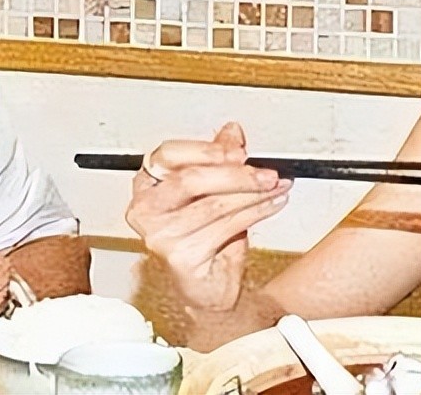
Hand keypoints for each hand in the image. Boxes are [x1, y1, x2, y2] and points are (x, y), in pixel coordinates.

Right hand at [125, 122, 291, 310]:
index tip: (237, 150)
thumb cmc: (205, 240)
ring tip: (275, 187)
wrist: (208, 288)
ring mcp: (159, 234)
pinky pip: (225, 227)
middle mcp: (145, 208)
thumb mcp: (212, 193)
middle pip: (189, 180)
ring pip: (212, 204)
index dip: (203, 150)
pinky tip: (271, 205)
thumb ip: (219, 161)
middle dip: (235, 174)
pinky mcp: (178, 255)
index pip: (167, 155)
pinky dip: (255, 213)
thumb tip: (232, 132)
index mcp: (146, 185)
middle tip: (265, 172)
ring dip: (252, 194)